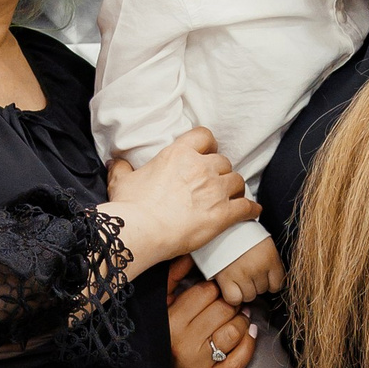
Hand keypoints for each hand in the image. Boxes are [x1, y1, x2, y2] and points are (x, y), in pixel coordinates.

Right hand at [102, 129, 257, 279]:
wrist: (140, 231)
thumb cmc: (129, 207)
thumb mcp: (121, 181)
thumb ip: (122, 168)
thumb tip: (116, 162)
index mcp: (178, 153)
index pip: (204, 136)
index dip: (209, 144)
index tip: (207, 153)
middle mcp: (200, 167)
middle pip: (223, 162)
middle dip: (220, 172)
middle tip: (215, 183)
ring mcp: (214, 190)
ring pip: (237, 181)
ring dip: (235, 189)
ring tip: (231, 197)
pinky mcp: (222, 214)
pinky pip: (246, 207)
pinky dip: (251, 209)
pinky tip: (252, 211)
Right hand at [168, 259, 256, 367]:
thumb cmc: (162, 332)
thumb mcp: (162, 303)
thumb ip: (174, 277)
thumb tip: (191, 254)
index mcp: (171, 321)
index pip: (205, 293)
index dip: (216, 288)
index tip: (217, 291)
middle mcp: (184, 343)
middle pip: (223, 310)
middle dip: (232, 302)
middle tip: (232, 303)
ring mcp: (198, 364)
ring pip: (233, 331)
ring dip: (242, 320)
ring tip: (240, 317)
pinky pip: (238, 360)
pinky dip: (249, 344)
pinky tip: (249, 333)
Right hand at [216, 235, 284, 306]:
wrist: (221, 228)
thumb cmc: (243, 235)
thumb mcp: (264, 243)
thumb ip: (271, 262)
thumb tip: (273, 283)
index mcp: (270, 258)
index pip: (277, 285)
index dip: (270, 282)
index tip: (263, 277)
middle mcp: (258, 268)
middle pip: (262, 290)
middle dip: (255, 283)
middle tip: (247, 271)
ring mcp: (242, 275)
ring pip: (249, 296)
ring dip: (244, 290)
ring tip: (238, 277)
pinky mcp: (226, 279)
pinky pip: (234, 299)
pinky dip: (233, 296)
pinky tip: (230, 286)